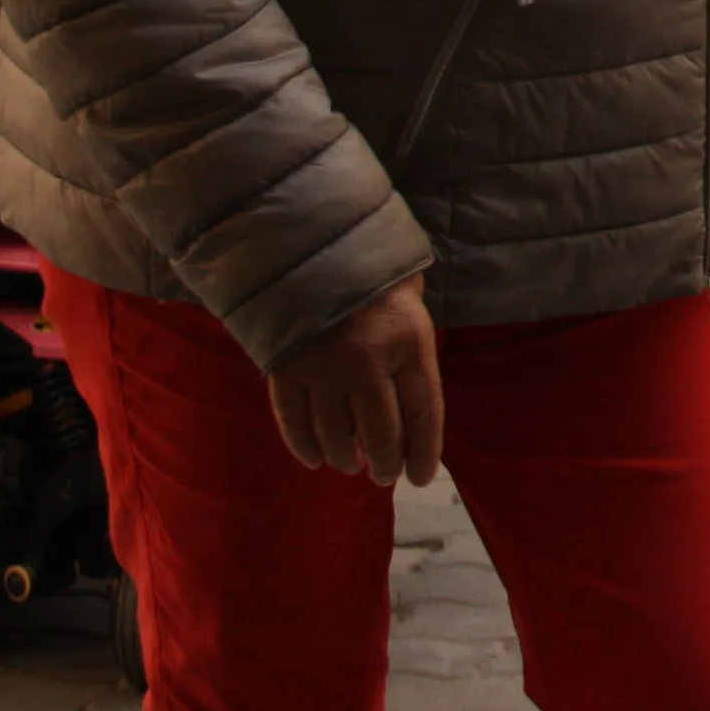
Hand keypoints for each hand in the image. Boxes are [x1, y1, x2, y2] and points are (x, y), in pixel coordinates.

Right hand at [264, 276, 444, 485]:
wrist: (306, 233)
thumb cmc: (371, 261)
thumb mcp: (410, 292)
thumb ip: (410, 341)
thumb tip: (411, 390)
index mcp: (409, 341)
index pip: (423, 413)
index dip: (423, 452)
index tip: (421, 477)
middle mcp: (368, 361)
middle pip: (380, 432)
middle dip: (385, 462)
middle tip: (385, 476)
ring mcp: (323, 367)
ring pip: (336, 432)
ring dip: (345, 457)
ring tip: (351, 465)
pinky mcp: (286, 367)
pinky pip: (294, 419)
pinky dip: (304, 444)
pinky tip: (314, 459)